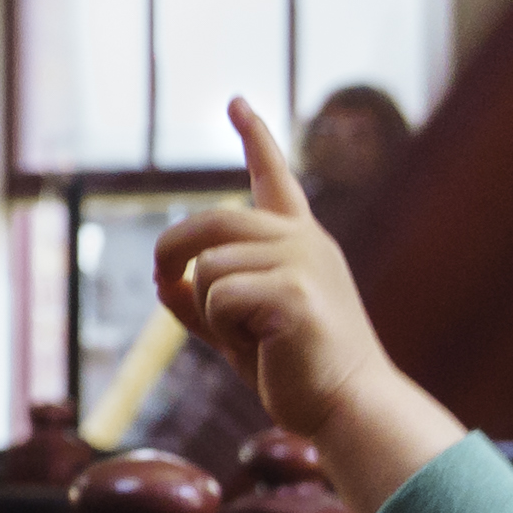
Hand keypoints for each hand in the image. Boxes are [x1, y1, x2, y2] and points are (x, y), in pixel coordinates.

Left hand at [151, 99, 467, 512]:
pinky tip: (261, 344)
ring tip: (252, 337)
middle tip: (163, 281)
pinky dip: (221, 326)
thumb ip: (204, 305)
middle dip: (172, 249)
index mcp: (300, 241)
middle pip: (211, 221)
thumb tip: (165, 285)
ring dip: (211, 310)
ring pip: (210, 266)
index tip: (236, 103)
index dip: (254, 138)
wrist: (349, 408)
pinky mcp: (295, 292)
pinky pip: (219, 295)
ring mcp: (303, 261)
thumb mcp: (241, 332)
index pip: (274, 178)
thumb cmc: (299, 373)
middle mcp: (304, 240)